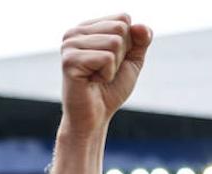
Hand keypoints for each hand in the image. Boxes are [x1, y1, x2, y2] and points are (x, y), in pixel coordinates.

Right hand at [59, 14, 152, 132]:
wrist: (96, 116)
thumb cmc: (110, 89)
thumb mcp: (132, 61)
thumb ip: (140, 41)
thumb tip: (141, 25)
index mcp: (88, 27)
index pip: (123, 18)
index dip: (128, 44)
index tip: (113, 61)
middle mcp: (75, 31)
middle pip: (120, 28)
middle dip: (122, 55)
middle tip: (106, 71)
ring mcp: (70, 44)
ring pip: (115, 42)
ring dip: (114, 66)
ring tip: (98, 76)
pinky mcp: (70, 59)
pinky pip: (107, 58)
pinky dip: (108, 74)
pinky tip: (94, 81)